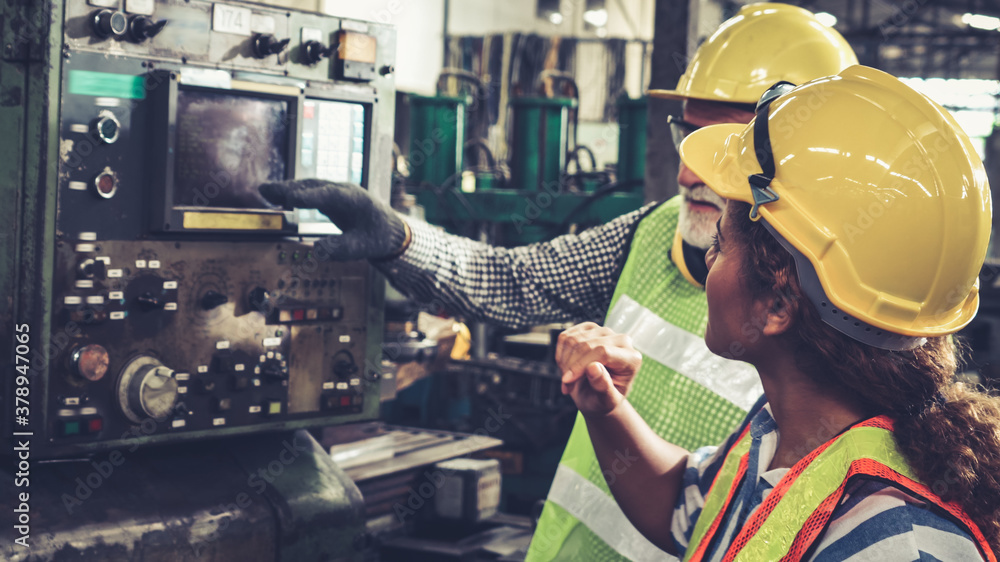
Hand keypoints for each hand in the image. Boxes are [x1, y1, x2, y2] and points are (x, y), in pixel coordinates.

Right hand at [258, 179, 407, 260]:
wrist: (391, 231)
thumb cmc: (377, 238)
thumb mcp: (361, 248)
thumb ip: (340, 249)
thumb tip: (315, 250)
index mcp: (354, 200)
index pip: (328, 195)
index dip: (309, 196)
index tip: (290, 198)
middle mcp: (343, 190)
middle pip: (313, 186)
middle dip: (289, 188)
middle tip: (264, 190)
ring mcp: (337, 191)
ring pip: (309, 186)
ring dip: (287, 188)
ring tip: (264, 191)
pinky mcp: (331, 197)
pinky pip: (310, 192)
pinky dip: (293, 194)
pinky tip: (277, 197)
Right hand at [557, 323, 641, 415]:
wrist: (596, 396)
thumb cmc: (603, 400)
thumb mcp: (606, 401)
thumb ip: (603, 386)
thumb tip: (593, 367)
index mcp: (631, 358)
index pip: (603, 352)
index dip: (581, 365)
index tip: (567, 380)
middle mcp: (621, 341)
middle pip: (587, 345)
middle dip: (571, 366)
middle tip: (567, 385)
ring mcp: (604, 333)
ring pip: (574, 339)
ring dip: (565, 362)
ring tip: (568, 379)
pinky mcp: (589, 329)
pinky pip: (567, 337)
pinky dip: (561, 353)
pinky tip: (566, 366)